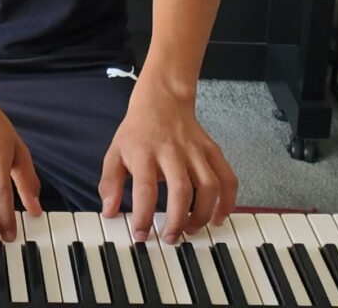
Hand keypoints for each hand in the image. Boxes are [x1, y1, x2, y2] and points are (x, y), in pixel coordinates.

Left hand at [98, 84, 237, 244]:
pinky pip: (227, 177)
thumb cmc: (137, 131)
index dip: (143, 215)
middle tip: (170, 238)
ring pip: (208, 185)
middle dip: (177, 220)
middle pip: (181, 189)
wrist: (162, 100)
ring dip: (203, 213)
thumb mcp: (114, 152)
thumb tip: (109, 212)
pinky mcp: (212, 150)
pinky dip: (228, 200)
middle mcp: (172, 150)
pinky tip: (218, 216)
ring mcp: (195, 150)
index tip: (141, 235)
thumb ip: (110, 183)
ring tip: (192, 228)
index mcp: (145, 152)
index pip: (145, 188)